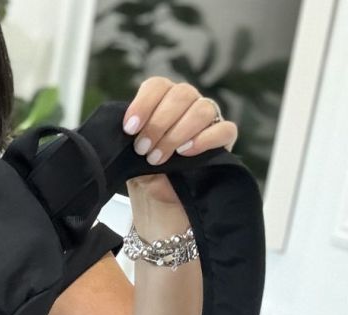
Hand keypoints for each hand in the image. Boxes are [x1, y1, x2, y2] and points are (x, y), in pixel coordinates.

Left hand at [122, 77, 238, 204]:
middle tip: (142, 149)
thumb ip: (129, 138)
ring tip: (158, 157)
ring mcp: (208, 118)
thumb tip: (124, 130)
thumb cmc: (144, 169)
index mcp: (162, 99)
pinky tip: (185, 152)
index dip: (143, 104)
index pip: (157, 85)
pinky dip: (204, 139)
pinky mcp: (224, 138)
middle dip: (158, 123)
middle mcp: (187, 103)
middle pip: (181, 94)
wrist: (159, 196)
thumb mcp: (129, 154)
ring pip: (202, 109)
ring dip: (177, 133)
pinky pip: (224, 130)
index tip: (130, 129)